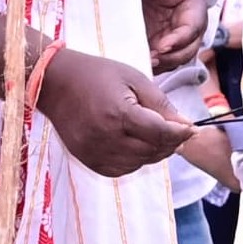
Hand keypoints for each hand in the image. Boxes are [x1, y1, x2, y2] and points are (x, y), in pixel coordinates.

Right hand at [38, 48, 192, 175]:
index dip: (181, 133)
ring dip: (153, 151)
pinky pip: (125, 168)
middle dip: (170, 142)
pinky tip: (131, 142)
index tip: (191, 129)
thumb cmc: (95, 75)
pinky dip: (136, 159)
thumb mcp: (132, 78)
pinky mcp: (89, 161)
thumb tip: (186, 126)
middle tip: (174, 130)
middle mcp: (107, 137)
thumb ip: (160, 104)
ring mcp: (96, 152)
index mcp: (118, 114)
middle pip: (154, 151)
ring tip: (149, 132)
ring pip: (142, 162)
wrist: (52, 82)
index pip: (162, 134)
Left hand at [139, 0, 207, 70]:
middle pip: (186, 51)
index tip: (161, 46)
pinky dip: (154, 64)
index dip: (177, 41)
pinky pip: (163, 59)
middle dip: (170, 58)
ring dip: (162, 64)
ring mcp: (177, 39)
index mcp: (195, 13)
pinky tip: (140, 65)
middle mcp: (190, 31)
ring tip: (145, 65)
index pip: (190, 31)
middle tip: (151, 59)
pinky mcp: (164, 43)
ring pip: (175, 59)